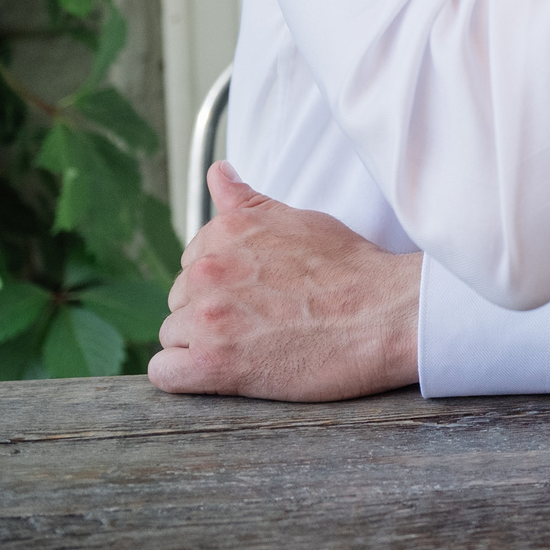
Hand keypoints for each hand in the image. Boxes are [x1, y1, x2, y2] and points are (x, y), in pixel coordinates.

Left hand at [149, 161, 421, 400]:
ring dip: (204, 345)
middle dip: (211, 313)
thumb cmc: (351, 270)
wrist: (385, 314)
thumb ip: (247, 201)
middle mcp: (210, 268)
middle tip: (261, 322)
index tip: (256, 295)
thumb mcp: (298, 219)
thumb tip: (219, 173)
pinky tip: (224, 372)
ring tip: (253, 346)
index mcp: (226, 231)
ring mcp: (208, 317)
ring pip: (173, 336)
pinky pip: (165, 373)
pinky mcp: (214, 363)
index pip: (191, 262)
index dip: (223, 282)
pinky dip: (187, 376)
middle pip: (180, 300)